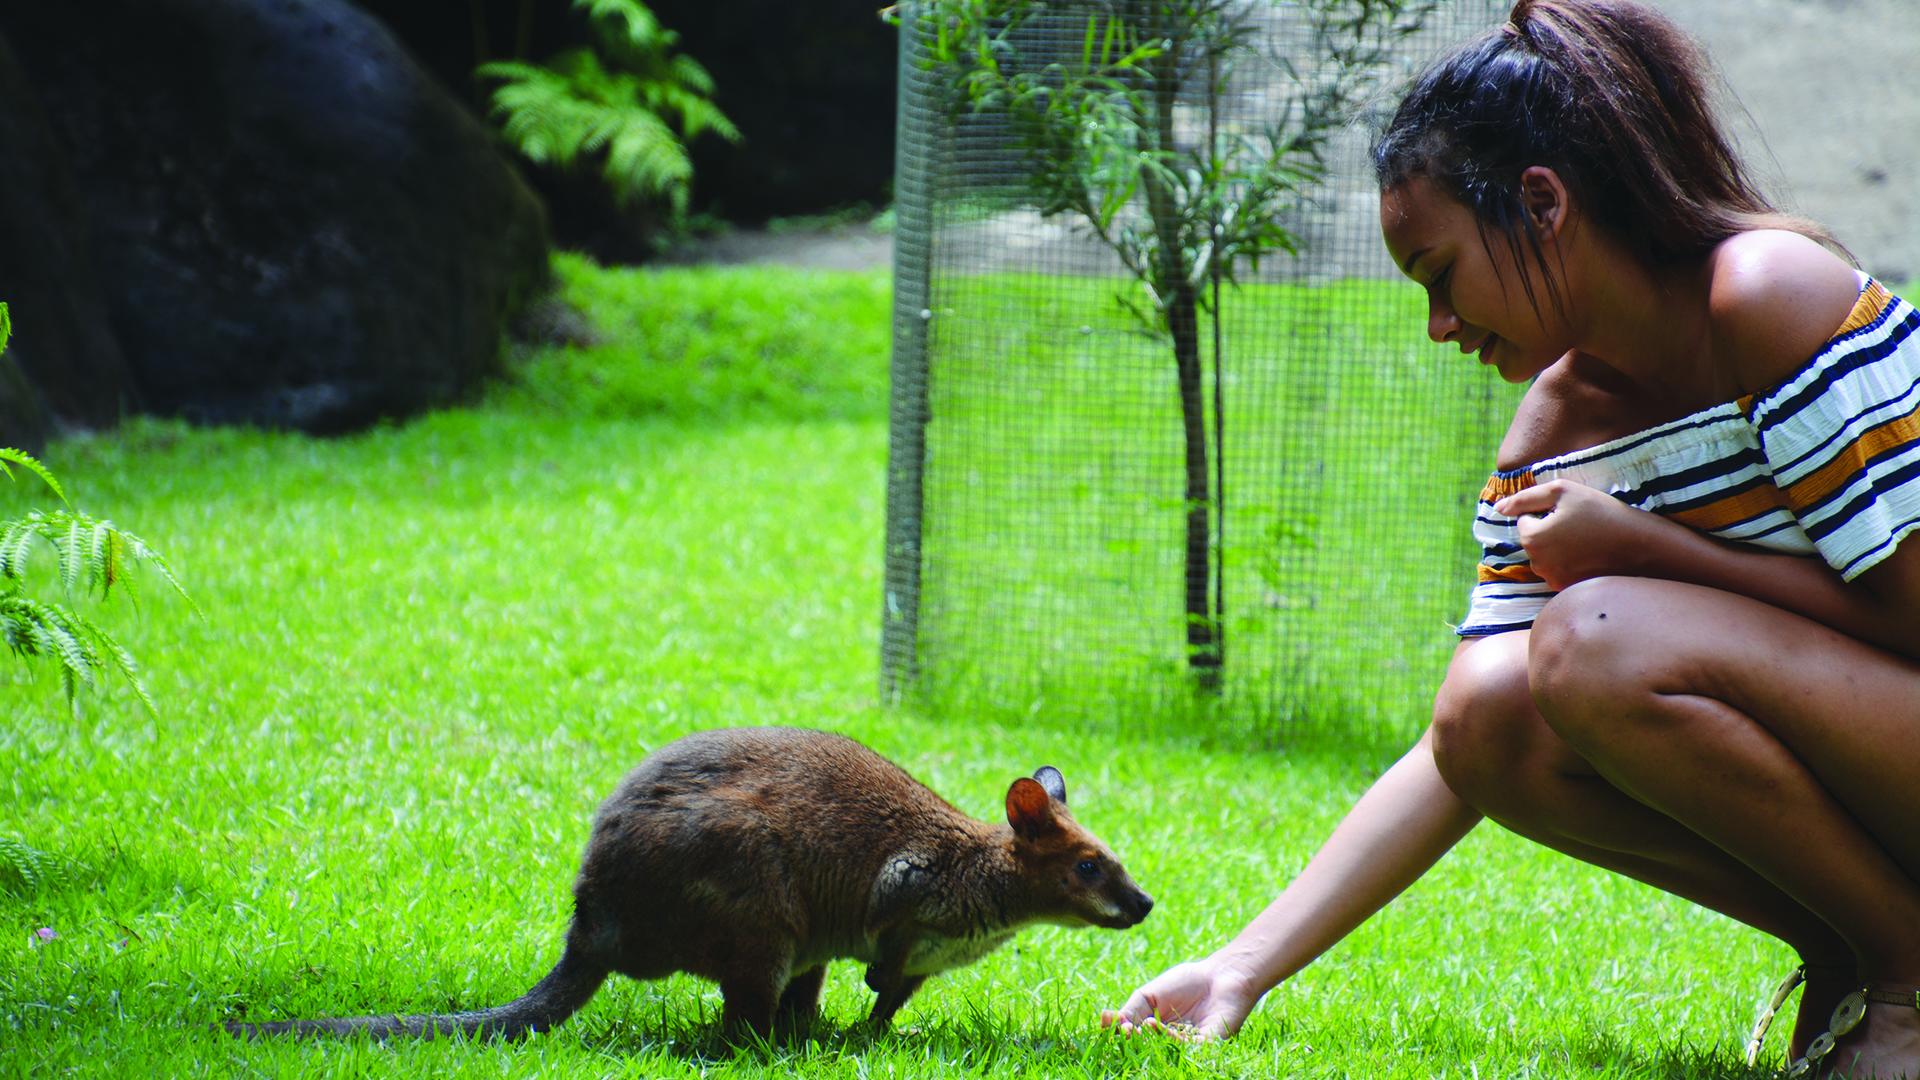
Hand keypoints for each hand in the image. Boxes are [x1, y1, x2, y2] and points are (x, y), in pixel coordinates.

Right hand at [1099, 956, 1261, 1041]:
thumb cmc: (1187, 982)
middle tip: (1122, 1030)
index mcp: (1154, 1032)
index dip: (1118, 1033)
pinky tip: (1155, 1025)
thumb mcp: (1150, 994)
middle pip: (1145, 1049)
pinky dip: (1167, 1039)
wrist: (1221, 976)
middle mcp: (1169, 1043)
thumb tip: (1109, 1023)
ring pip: (1163, 1052)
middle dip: (1130, 1042)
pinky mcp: (1207, 1046)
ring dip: (1146, 1042)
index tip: (1106, 1021)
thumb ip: (1132, 1010)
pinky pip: (1185, 1049)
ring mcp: (1187, 1047)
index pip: (1132, 1038)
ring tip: (1134, 1028)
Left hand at [1494, 479, 1658, 590]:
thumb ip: (1525, 497)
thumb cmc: (1601, 512)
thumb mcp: (1562, 491)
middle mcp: (1537, 564)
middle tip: (1581, 526)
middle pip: (1534, 540)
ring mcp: (1553, 580)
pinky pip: (1560, 569)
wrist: (1640, 545)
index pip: (1525, 520)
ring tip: (1588, 540)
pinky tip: (1591, 555)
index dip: (1548, 512)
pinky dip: (1571, 562)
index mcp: (1532, 538)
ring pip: (1546, 555)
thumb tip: (1499, 508)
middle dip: (1551, 531)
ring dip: (1560, 547)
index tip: (1572, 513)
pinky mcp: (1568, 589)